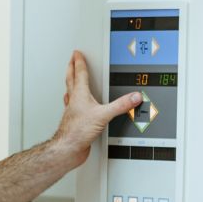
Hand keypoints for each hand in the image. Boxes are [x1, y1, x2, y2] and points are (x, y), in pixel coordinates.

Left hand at [51, 50, 140, 168]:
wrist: (69, 148)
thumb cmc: (79, 131)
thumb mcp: (104, 115)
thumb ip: (120, 105)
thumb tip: (134, 97)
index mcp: (80, 94)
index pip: (79, 73)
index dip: (79, 62)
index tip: (77, 53)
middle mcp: (74, 100)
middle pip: (71, 79)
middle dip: (72, 68)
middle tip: (71, 60)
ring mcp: (73, 110)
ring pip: (70, 91)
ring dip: (71, 82)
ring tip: (72, 77)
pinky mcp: (74, 121)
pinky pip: (73, 105)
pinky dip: (74, 100)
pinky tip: (77, 104)